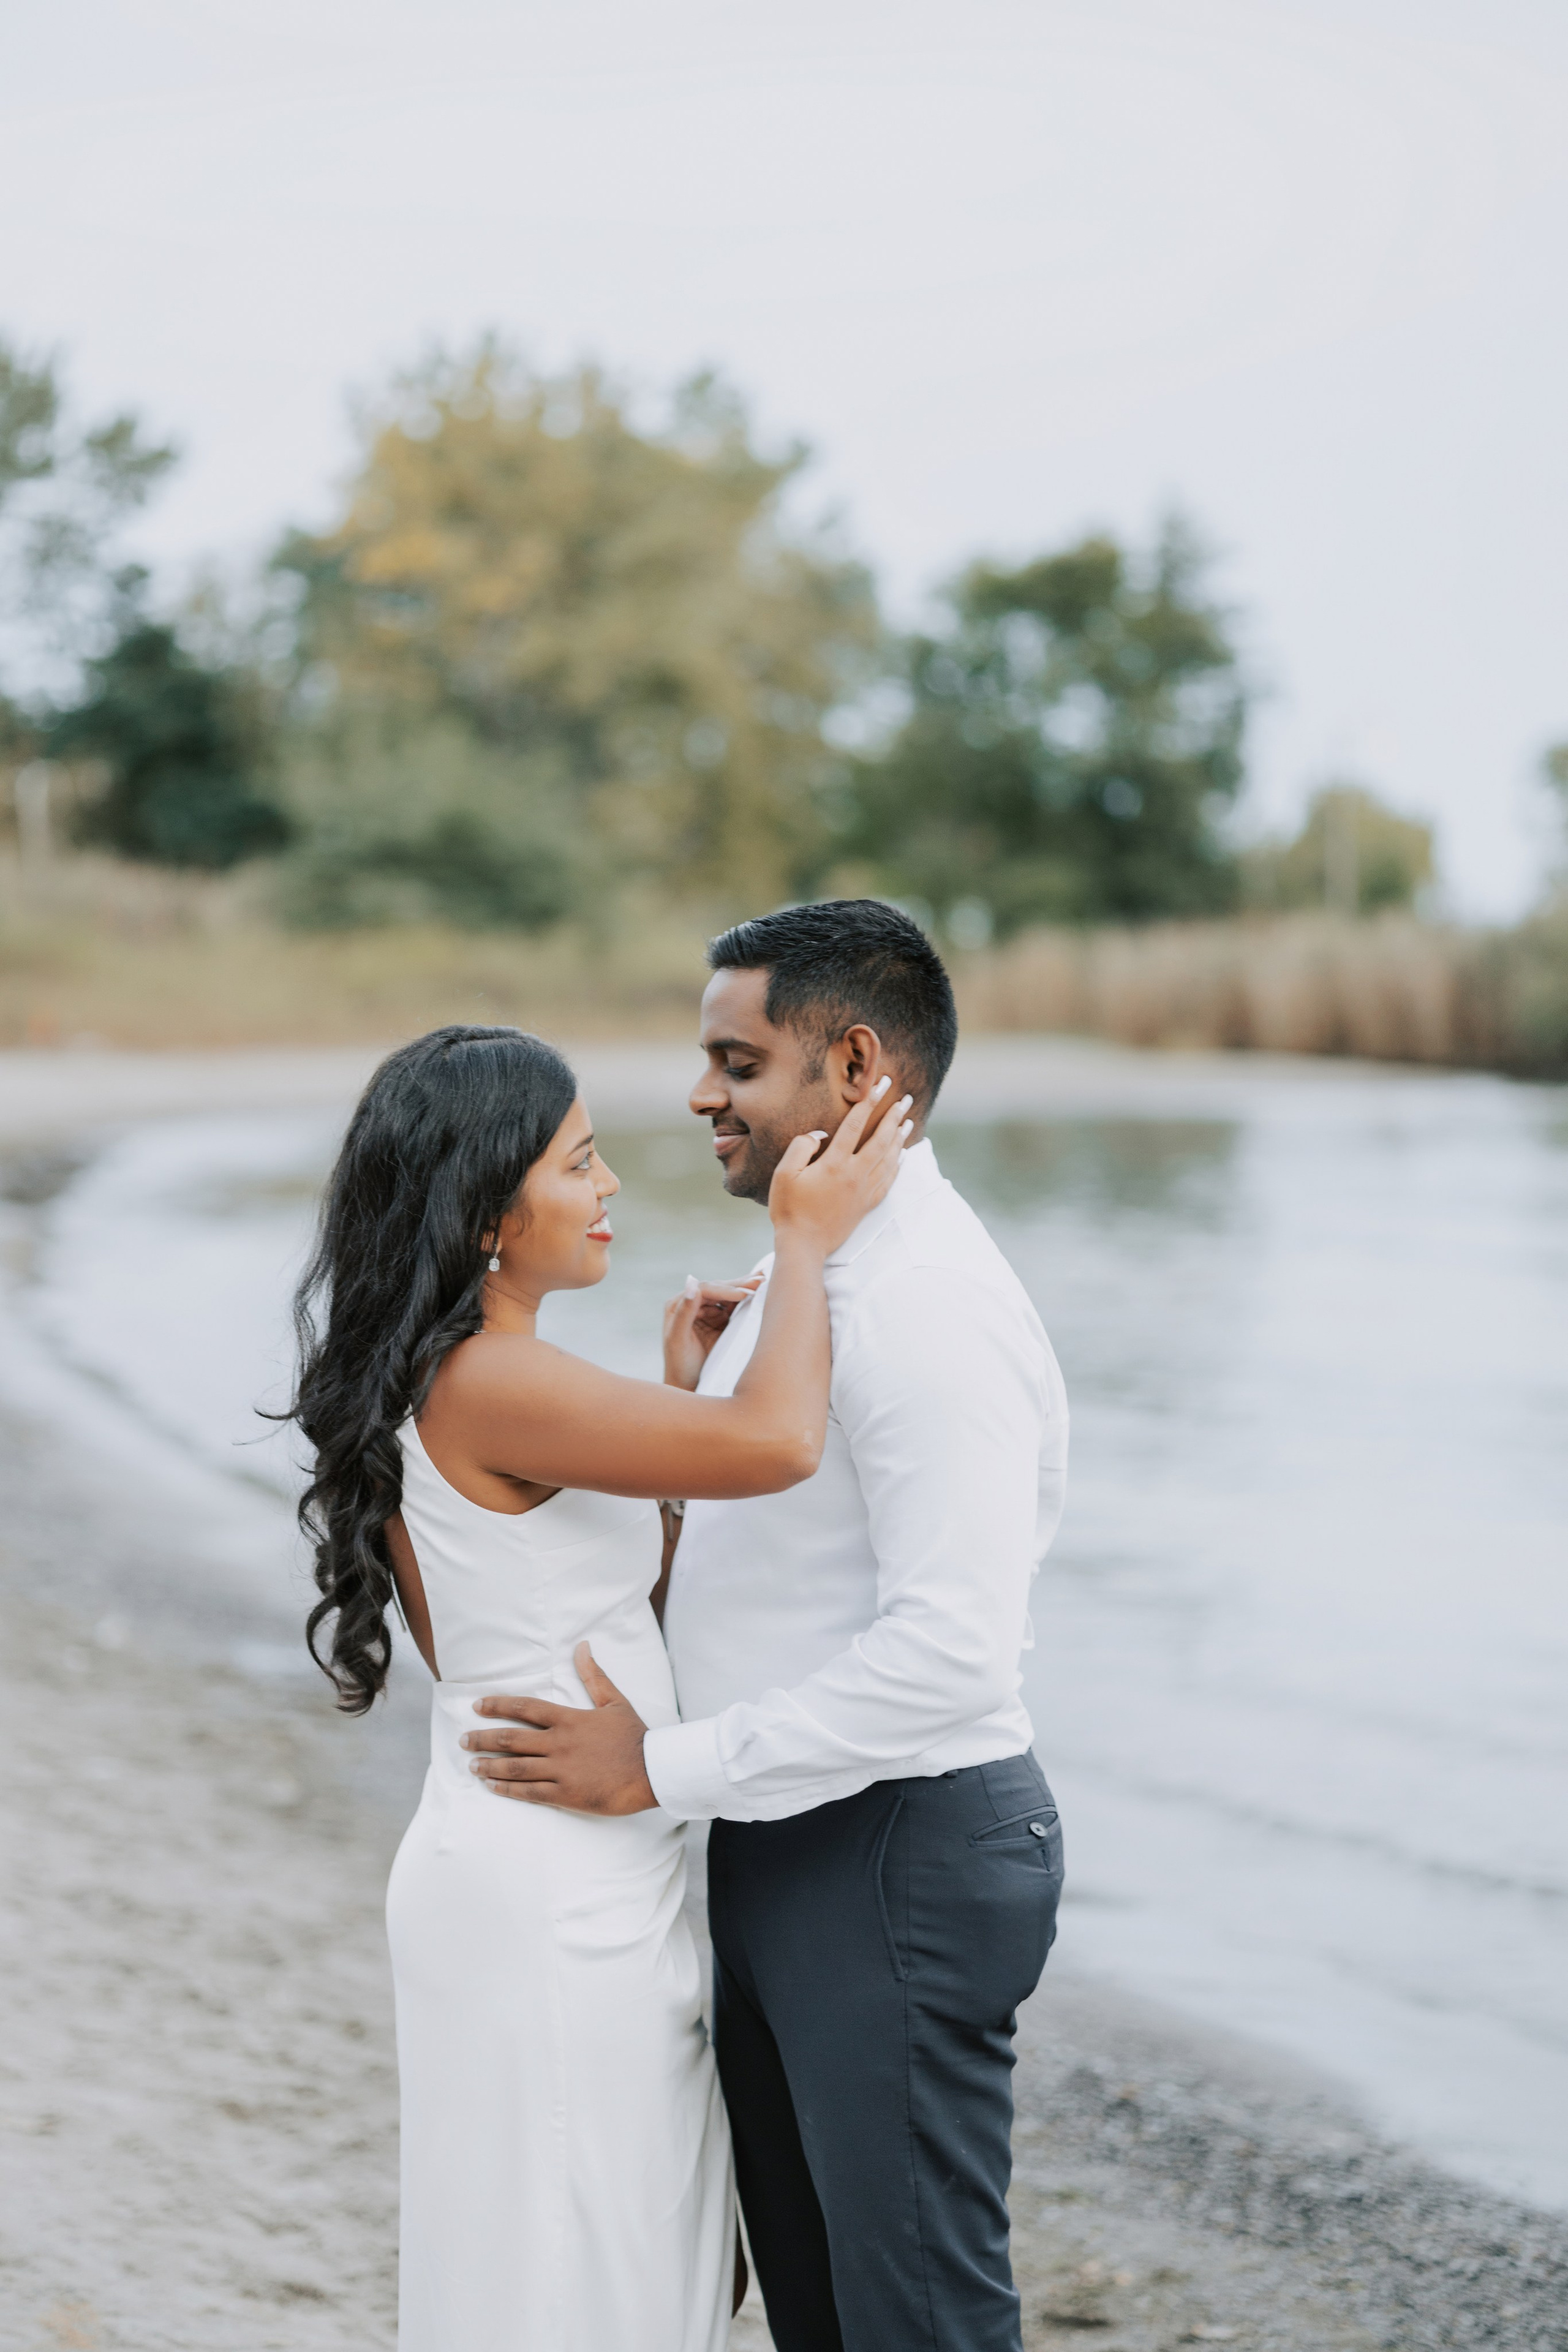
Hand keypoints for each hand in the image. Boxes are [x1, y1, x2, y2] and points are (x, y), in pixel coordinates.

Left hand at [461, 1644, 657, 1813]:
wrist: (653, 1771)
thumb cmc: (634, 1736)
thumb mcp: (614, 1701)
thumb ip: (594, 1675)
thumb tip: (582, 1646)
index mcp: (569, 1719)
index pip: (525, 1708)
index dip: (498, 1706)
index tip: (478, 1706)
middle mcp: (559, 1743)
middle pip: (511, 1739)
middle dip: (483, 1738)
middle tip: (463, 1740)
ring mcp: (560, 1770)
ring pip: (515, 1767)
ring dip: (490, 1766)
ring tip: (472, 1766)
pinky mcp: (566, 1794)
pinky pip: (529, 1792)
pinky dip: (508, 1790)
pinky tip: (492, 1788)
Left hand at [662, 1273, 763, 1391]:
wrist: (689, 1387)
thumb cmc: (680, 1366)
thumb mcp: (678, 1339)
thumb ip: (684, 1312)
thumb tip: (692, 1282)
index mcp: (678, 1305)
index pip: (704, 1290)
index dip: (725, 1289)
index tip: (744, 1294)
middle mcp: (693, 1304)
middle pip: (719, 1289)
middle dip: (740, 1284)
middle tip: (761, 1280)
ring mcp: (708, 1313)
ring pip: (729, 1296)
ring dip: (746, 1288)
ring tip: (765, 1280)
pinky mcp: (721, 1322)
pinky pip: (736, 1307)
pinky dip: (749, 1300)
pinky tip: (762, 1291)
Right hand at [767, 1077, 911, 1259]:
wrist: (804, 1246)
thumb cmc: (789, 1209)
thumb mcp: (784, 1174)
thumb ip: (801, 1147)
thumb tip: (821, 1133)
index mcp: (834, 1163)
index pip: (856, 1124)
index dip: (869, 1101)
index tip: (881, 1083)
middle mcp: (855, 1175)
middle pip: (881, 1139)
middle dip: (894, 1116)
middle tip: (905, 1098)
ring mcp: (863, 1190)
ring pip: (889, 1158)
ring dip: (900, 1138)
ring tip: (908, 1121)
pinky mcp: (866, 1204)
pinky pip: (888, 1180)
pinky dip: (898, 1164)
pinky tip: (902, 1155)